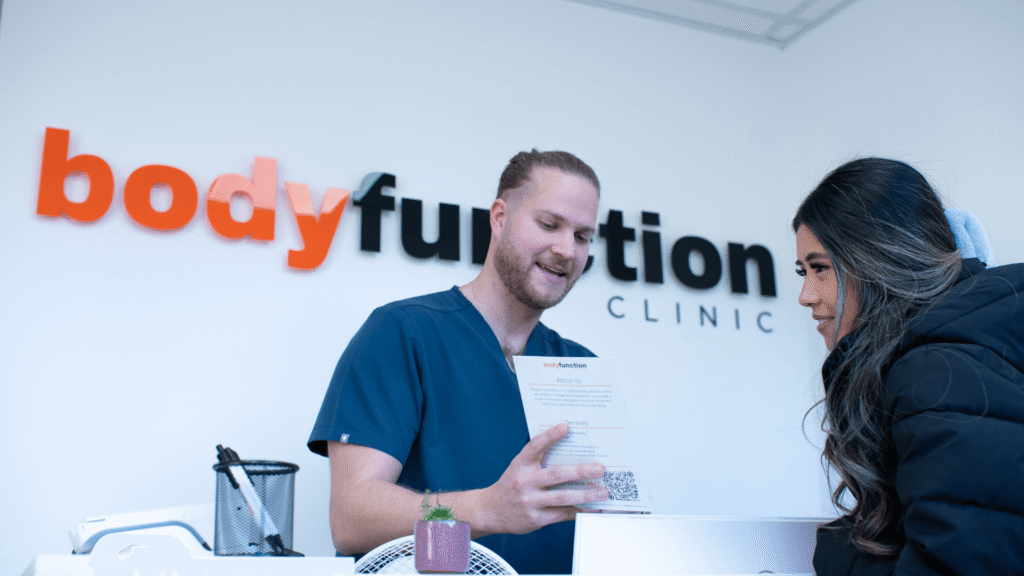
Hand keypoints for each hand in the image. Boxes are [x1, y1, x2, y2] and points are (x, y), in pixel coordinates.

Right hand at [481, 423, 608, 534]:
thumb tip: (571, 448)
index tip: (565, 427)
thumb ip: (539, 459)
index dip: (550, 436)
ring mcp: (530, 501)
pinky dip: (579, 510)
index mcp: (521, 464)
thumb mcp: (519, 467)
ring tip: (603, 492)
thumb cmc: (512, 485)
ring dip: (586, 494)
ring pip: (562, 497)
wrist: (490, 511)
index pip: (535, 446)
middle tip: (599, 468)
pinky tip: (592, 507)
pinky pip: (562, 514)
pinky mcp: (536, 518)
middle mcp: (525, 481)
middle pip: (556, 474)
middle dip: (580, 471)